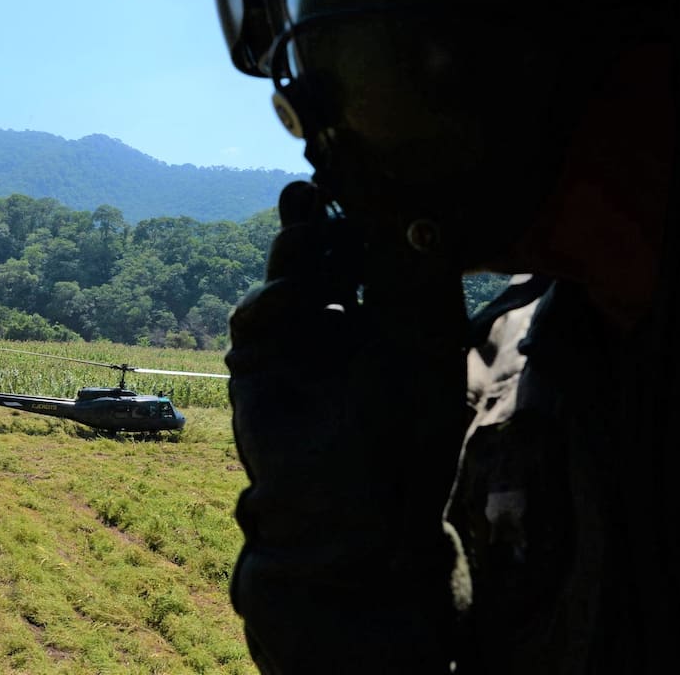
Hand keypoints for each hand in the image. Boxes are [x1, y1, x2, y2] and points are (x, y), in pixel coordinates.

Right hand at [226, 181, 469, 672]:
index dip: (362, 214)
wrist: (357, 512)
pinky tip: (294, 293)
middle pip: (322, 256)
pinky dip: (271, 301)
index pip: (369, 255)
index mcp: (384, 323)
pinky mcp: (257, 370)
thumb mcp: (426, 346)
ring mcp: (295, 348)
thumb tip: (412, 208)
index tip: (361, 166)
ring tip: (306, 212)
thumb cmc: (408, 436)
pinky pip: (253, 322)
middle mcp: (338, 329)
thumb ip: (415, 280)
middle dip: (319, 217)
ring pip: (285, 279)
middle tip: (321, 181)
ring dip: (294, 244)